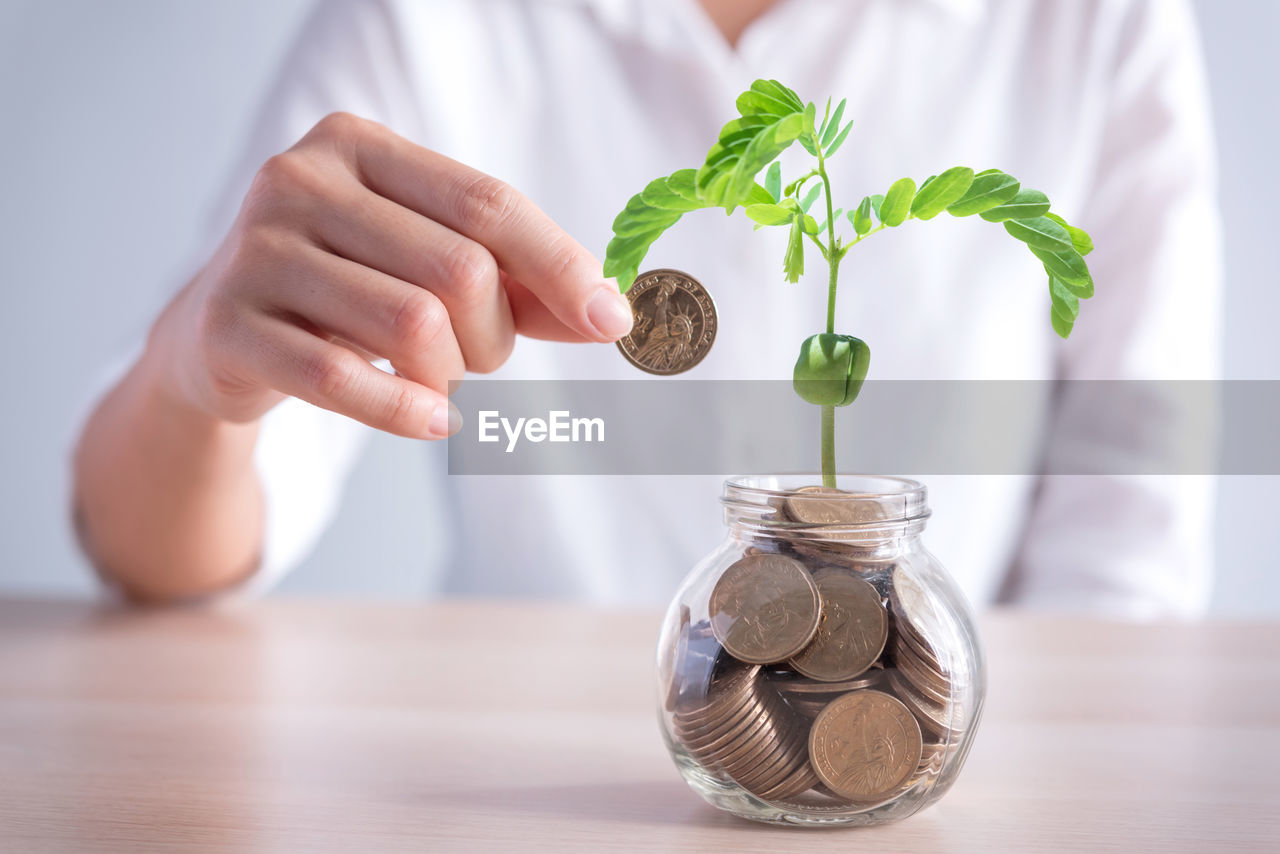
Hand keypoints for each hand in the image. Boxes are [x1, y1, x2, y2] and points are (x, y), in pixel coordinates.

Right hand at [148, 112, 632, 438]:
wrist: (219, 333)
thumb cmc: (346, 290)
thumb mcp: (427, 266)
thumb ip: (517, 283)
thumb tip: (609, 314)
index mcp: (359, 146)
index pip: (488, 205)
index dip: (561, 266)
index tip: (612, 320)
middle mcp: (301, 181)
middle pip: (459, 270)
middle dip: (494, 335)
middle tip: (479, 359)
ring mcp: (256, 250)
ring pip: (412, 326)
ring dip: (451, 374)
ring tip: (440, 382)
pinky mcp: (227, 324)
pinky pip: (342, 380)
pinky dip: (406, 411)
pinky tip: (432, 421)